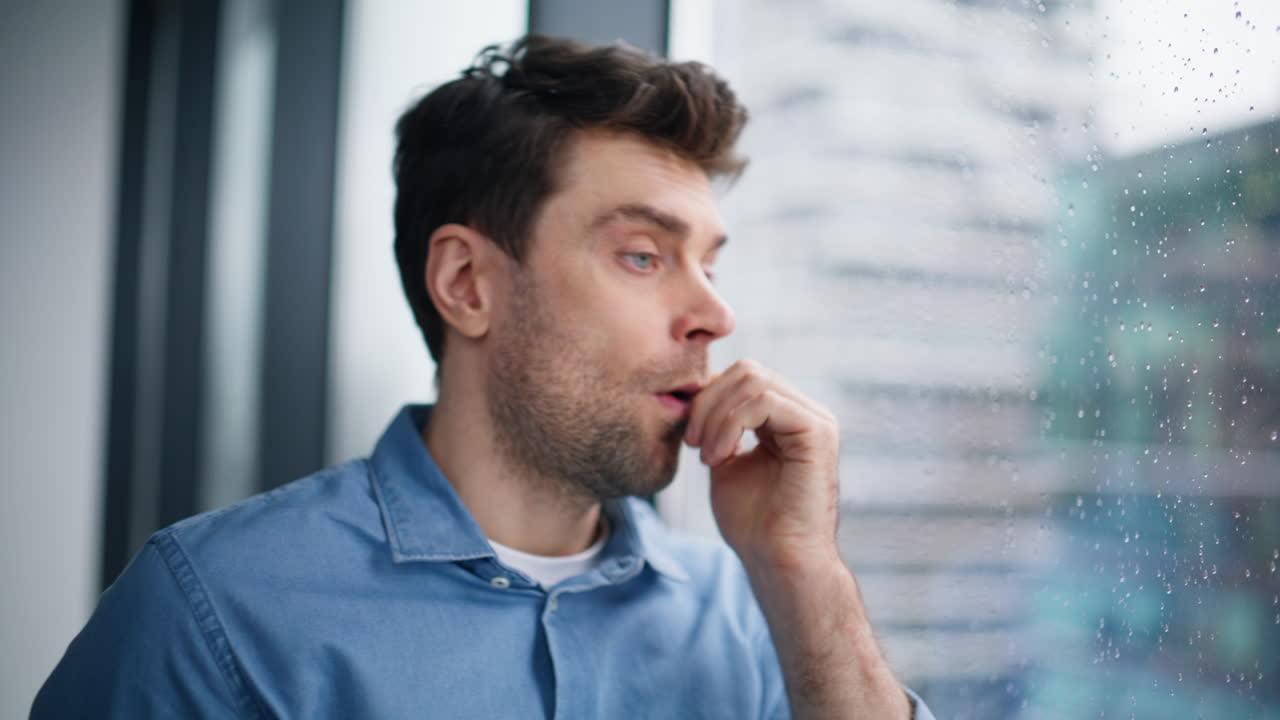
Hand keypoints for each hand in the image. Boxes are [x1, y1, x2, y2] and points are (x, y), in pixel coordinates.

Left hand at [684, 360, 841, 569]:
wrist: (776, 562)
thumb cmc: (752, 523)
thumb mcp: (725, 461)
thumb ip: (719, 425)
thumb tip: (698, 389)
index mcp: (787, 417)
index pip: (743, 376)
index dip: (708, 397)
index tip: (688, 437)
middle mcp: (806, 413)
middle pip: (747, 371)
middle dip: (708, 402)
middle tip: (692, 442)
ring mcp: (816, 420)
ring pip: (753, 380)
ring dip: (716, 416)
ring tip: (707, 455)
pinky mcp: (817, 432)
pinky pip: (764, 401)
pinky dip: (730, 424)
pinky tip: (720, 457)